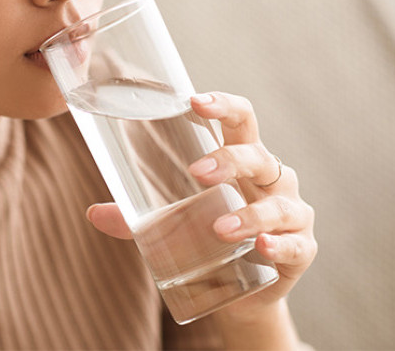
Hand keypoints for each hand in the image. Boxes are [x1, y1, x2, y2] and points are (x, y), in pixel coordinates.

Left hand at [86, 91, 316, 320]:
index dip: (223, 105)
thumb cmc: (208, 240)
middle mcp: (271, 180)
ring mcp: (291, 214)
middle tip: (196, 172)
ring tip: (219, 228)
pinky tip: (262, 247)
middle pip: (258, 155)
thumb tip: (92, 212)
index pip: (240, 120)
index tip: (194, 101)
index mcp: (242, 161)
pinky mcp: (301, 250)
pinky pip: (297, 245)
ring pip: (278, 203)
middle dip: (229, 159)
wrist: (241, 293)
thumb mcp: (172, 225)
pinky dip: (280, 245)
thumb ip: (136, 219)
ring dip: (250, 213)